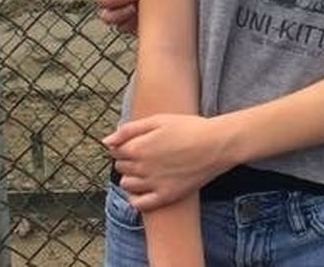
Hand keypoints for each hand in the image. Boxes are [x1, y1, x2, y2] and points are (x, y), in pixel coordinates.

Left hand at [103, 114, 230, 210]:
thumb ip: (129, 130)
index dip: (126, 146)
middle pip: (121, 168)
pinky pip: (139, 204)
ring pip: (127, 185)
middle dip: (129, 161)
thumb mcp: (159, 120)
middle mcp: (142, 168)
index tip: (140, 142)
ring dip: (132, 178)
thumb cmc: (190, 128)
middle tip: (148, 153)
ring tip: (149, 169)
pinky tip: (146, 189)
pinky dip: (137, 198)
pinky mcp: (165, 196)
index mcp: (138, 147)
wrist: (218, 144)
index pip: (116, 151)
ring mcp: (153, 183)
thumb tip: (105, 142)